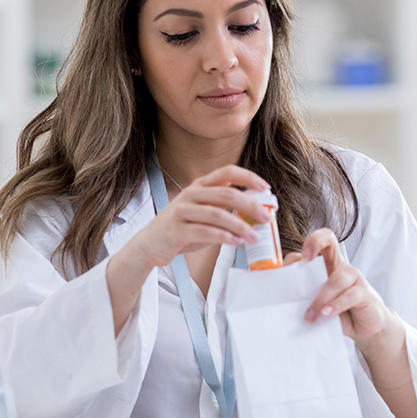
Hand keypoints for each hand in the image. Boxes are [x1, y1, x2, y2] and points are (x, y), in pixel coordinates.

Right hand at [107, 165, 268, 333]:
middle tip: (266, 217)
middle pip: (226, 194)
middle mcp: (190, 194)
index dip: (247, 177)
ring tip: (255, 235)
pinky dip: (224, 238)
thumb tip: (256, 212)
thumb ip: (226, 210)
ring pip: (217, 214)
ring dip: (240, 225)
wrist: (150, 245)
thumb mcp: (205, 215)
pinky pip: (204, 232)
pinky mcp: (176, 230)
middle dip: (250, 205)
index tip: (265, 186)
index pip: (226, 172)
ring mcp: (182, 211)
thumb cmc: (182, 229)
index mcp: (200, 186)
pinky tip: (236, 242)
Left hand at [285, 228, 399, 349]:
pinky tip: (326, 314)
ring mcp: (354, 277)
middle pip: (329, 239)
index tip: (295, 262)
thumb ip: (303, 298)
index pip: (314, 245)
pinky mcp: (364, 293)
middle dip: (314, 242)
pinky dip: (335, 304)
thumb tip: (278, 303)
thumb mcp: (318, 303)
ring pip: (336, 278)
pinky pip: (349, 295)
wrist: (364, 328)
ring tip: (310, 317)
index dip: (304, 246)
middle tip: (305, 258)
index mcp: (326, 265)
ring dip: (320, 299)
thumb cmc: (338, 312)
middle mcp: (339, 265)